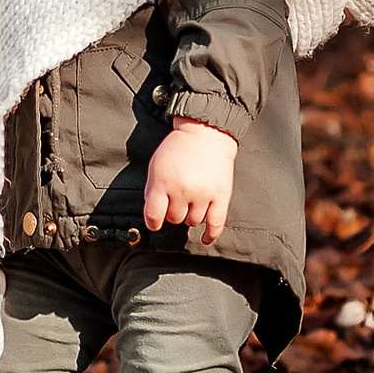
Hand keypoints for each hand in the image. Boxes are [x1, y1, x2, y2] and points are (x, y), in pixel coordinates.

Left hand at [144, 118, 236, 244]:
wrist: (206, 133)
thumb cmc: (177, 149)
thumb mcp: (156, 165)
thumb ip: (152, 191)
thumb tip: (152, 217)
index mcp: (163, 181)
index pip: (154, 215)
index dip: (153, 222)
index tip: (155, 222)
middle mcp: (182, 189)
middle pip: (174, 219)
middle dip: (173, 212)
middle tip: (177, 199)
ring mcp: (203, 193)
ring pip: (193, 222)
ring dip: (190, 216)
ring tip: (191, 202)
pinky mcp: (221, 195)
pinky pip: (216, 224)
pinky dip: (210, 235)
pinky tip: (205, 239)